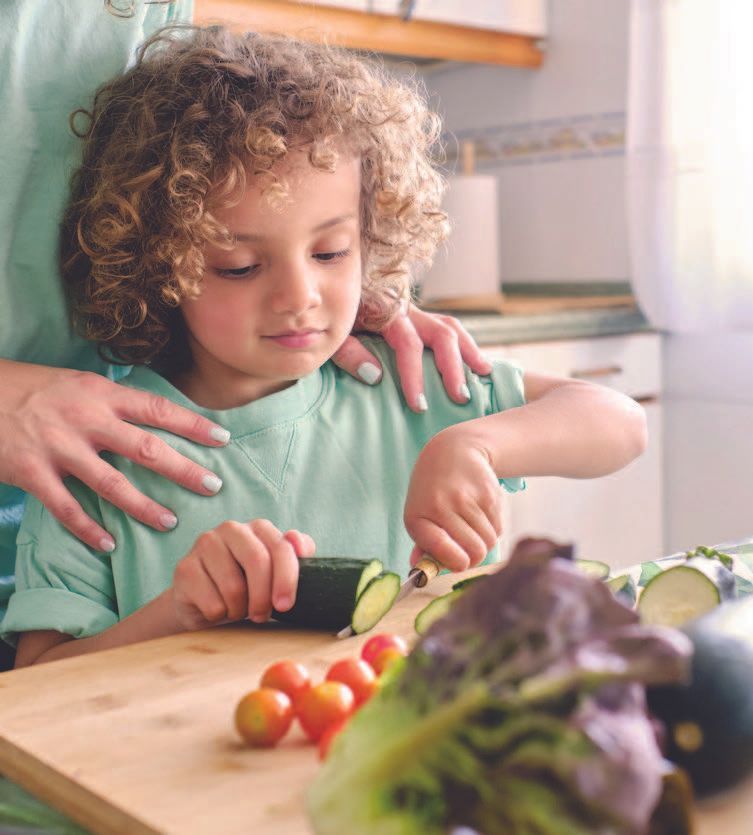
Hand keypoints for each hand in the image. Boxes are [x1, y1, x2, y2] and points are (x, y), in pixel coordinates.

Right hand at [0, 360, 229, 551]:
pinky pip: (66, 508)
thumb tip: (156, 416)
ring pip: (111, 484)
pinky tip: (109, 544)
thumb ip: (115, 402)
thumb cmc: (36, 389)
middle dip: (183, 469)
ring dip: (143, 507)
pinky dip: (88, 530)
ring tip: (169, 522)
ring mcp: (58, 448)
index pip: (157, 409)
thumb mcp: (80, 384)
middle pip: (145, 448)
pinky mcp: (32, 473)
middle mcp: (85, 420)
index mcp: (101, 394)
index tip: (223, 439)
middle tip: (212, 486)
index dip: (192, 425)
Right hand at [170, 520, 315, 630]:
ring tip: (238, 609)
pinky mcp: (184, 568)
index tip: (285, 605)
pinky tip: (217, 609)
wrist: (206, 604)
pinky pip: (212, 602)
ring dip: (240, 609)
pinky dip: (219, 615)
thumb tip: (300, 543)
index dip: (287, 579)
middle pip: (257, 562)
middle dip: (263, 597)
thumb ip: (295, 555)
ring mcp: (204, 544)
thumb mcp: (277, 573)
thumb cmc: (249, 586)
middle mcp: (231, 529)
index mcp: (258, 527)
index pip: (280, 548)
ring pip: (233, 587)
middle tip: (262, 616)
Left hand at [331, 303, 492, 411]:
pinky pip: (447, 327)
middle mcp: (405, 308)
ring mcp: (414, 311)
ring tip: (484, 374)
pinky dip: (464, 344)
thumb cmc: (326, 319)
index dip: (415, 376)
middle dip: (453, 367)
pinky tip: (475, 362)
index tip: (420, 406)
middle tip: (460, 398)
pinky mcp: (416, 316)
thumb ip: (348, 353)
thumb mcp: (330, 336)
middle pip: (441, 333)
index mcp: (384, 311)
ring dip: (469, 351)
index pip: (408, 345)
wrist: (324, 289)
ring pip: (451, 326)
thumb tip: (376, 376)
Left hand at [403, 426, 502, 571]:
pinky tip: (480, 515)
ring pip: (489, 542)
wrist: (454, 450)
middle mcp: (442, 507)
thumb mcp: (419, 513)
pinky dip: (493, 529)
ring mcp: (467, 499)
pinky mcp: (489, 494)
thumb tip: (420, 571)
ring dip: (484, 542)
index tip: (458, 562)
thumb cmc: (432, 489)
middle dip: (474, 557)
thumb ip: (423, 545)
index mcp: (419, 517)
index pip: (443, 553)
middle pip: (475, 553)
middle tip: (468, 550)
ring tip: (472, 528)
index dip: (455, 564)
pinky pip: (498, 528)